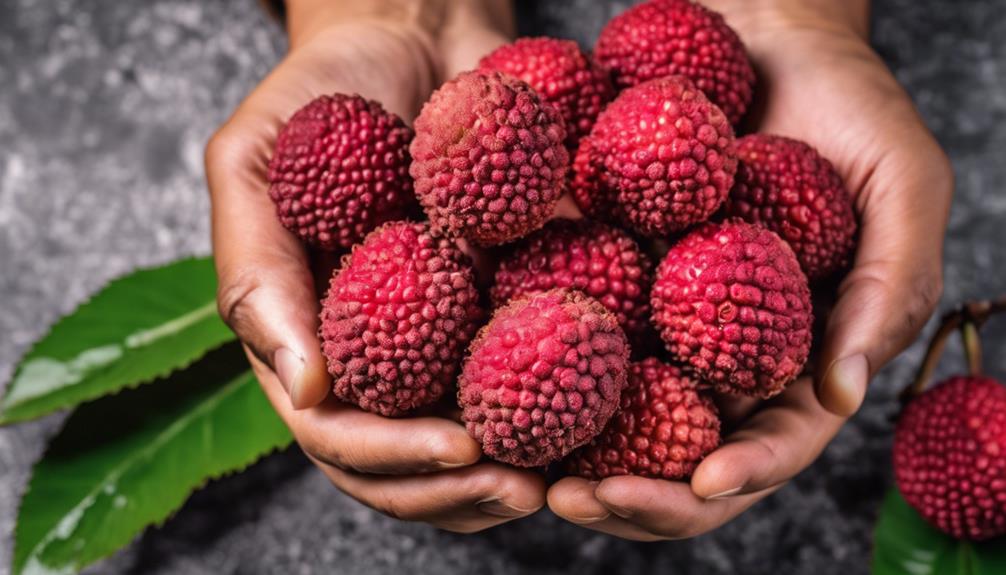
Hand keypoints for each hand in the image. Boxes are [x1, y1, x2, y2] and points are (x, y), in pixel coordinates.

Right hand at [205, 0, 543, 531]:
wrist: (415, 42)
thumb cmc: (321, 96)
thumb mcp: (254, 163)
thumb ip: (258, 269)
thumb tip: (309, 387)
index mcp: (312, 340)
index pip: (339, 435)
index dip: (394, 457)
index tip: (461, 450)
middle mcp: (381, 357)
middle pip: (409, 465)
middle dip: (462, 490)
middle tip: (528, 485)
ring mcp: (446, 342)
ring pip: (475, 442)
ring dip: (519, 469)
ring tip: (573, 474)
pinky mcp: (506, 309)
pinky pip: (538, 373)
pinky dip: (569, 405)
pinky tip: (608, 411)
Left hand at [548, 0, 952, 539]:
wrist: (766, 45)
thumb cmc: (851, 110)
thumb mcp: (901, 188)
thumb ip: (890, 289)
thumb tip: (842, 395)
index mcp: (795, 357)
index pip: (771, 443)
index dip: (738, 474)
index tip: (697, 482)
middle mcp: (720, 358)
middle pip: (677, 454)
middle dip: (633, 492)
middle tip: (574, 498)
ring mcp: (659, 324)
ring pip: (613, 414)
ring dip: (568, 454)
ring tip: (521, 467)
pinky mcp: (607, 279)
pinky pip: (569, 330)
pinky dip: (535, 363)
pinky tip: (495, 379)